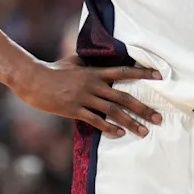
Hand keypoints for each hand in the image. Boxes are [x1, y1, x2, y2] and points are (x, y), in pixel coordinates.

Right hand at [12, 55, 162, 137]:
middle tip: (158, 118)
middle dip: (143, 108)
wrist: (33, 79)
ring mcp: (84, 97)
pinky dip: (108, 128)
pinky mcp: (74, 109)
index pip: (123, 72)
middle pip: (123, 97)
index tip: (159, 77)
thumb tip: (94, 59)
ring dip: (130, 122)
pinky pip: (95, 120)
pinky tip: (119, 134)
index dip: (142, 74)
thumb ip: (87, 63)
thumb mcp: (73, 62)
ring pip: (113, 111)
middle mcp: (93, 85)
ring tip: (144, 131)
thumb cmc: (53, 70)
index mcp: (94, 72)